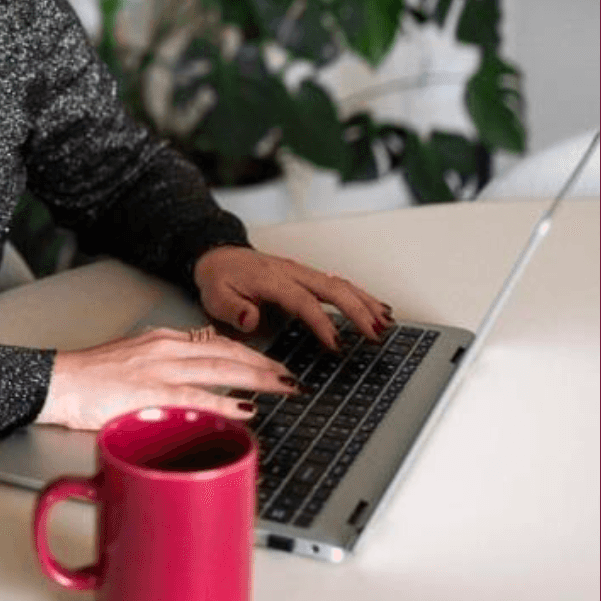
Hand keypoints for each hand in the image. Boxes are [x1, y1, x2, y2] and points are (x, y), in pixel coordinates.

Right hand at [36, 326, 298, 430]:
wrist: (59, 382)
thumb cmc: (90, 379)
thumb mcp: (133, 361)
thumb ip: (163, 369)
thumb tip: (191, 388)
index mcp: (163, 340)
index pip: (217, 342)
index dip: (249, 353)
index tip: (271, 364)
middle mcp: (166, 348)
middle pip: (228, 352)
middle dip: (265, 364)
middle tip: (291, 376)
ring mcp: (160, 369)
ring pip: (221, 369)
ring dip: (258, 378)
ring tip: (284, 388)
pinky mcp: (151, 392)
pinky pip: (197, 397)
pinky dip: (226, 403)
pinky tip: (247, 410)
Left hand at [192, 245, 392, 351]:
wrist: (217, 256)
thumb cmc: (219, 279)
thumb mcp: (215, 297)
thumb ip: (233, 309)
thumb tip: (251, 319)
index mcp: (272, 279)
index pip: (303, 301)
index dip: (322, 323)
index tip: (337, 344)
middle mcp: (292, 273)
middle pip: (332, 289)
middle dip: (358, 311)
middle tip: (375, 335)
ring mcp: (302, 272)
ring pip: (340, 284)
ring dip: (364, 302)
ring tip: (386, 323)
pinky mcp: (306, 276)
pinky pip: (338, 283)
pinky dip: (360, 295)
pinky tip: (375, 307)